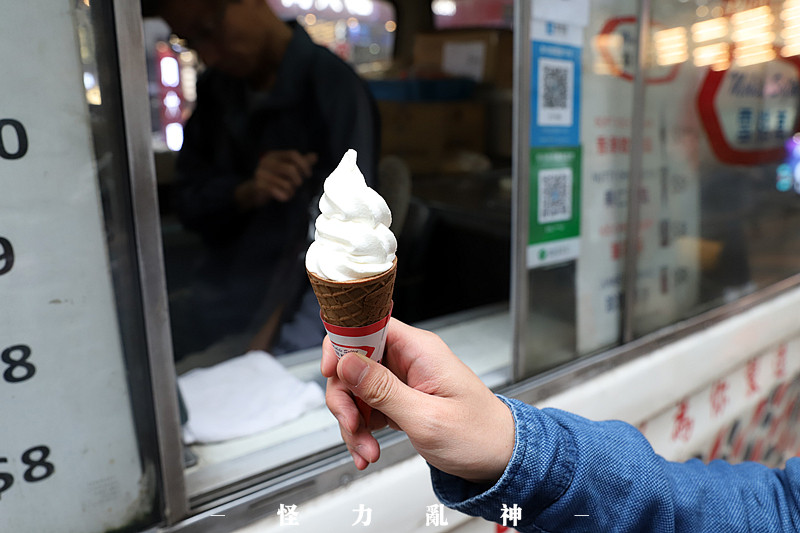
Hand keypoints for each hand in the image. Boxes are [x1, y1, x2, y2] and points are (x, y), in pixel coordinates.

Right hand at [235, 150, 317, 208]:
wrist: (254, 191)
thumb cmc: (275, 179)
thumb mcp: (287, 169)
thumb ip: (301, 163)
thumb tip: (315, 156)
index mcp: (275, 155)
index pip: (293, 154)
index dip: (304, 164)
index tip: (308, 175)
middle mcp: (266, 161)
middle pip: (291, 169)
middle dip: (298, 180)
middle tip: (297, 185)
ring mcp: (261, 173)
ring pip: (286, 183)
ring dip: (291, 191)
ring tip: (289, 192)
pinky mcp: (259, 185)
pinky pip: (278, 192)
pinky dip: (285, 196)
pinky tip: (284, 197)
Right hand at [321, 318, 514, 484]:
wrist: (499, 458)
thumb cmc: (478, 435)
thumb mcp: (426, 417)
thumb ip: (383, 390)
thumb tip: (348, 363)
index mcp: (419, 350)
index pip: (367, 326)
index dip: (342, 344)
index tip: (330, 372)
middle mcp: (409, 358)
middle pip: (353, 363)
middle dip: (346, 398)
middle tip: (352, 427)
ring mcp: (403, 378)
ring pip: (355, 389)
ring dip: (353, 422)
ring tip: (366, 449)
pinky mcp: (400, 398)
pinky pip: (366, 407)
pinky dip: (361, 430)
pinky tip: (368, 449)